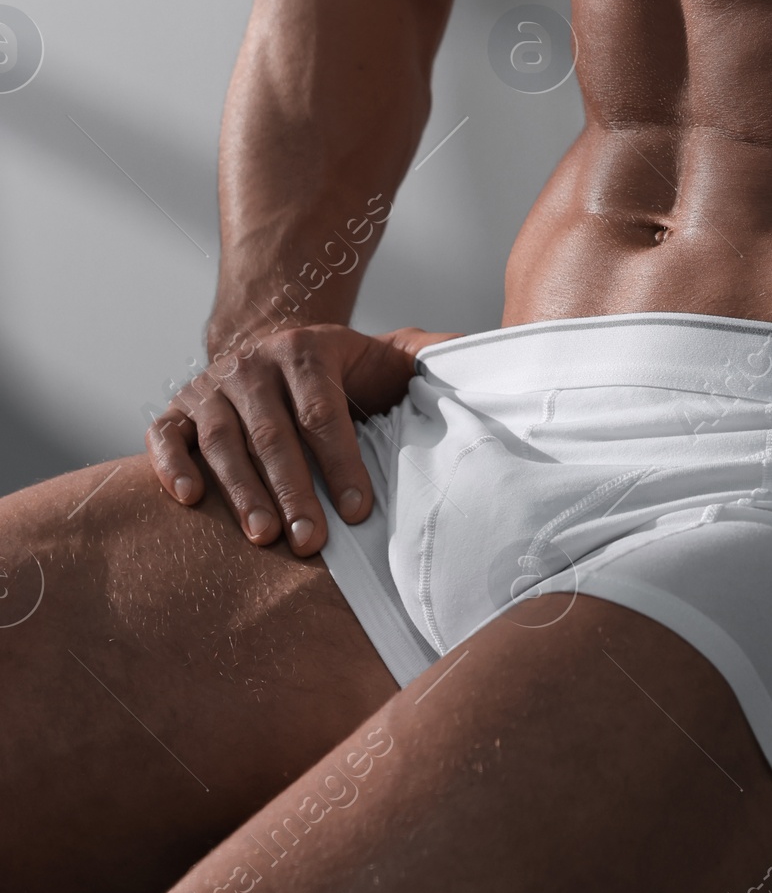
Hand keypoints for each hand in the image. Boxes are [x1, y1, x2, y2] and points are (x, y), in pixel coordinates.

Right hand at [146, 322, 445, 554]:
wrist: (272, 349)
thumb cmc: (340, 376)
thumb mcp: (383, 359)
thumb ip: (429, 361)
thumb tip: (484, 361)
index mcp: (308, 349)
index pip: (323, 409)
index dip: (342, 461)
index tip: (360, 511)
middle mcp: (253, 363)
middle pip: (272, 432)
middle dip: (294, 490)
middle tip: (312, 543)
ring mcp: (211, 387)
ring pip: (222, 441)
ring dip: (242, 491)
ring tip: (263, 537)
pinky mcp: (176, 412)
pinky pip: (165, 438)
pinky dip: (171, 466)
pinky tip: (190, 500)